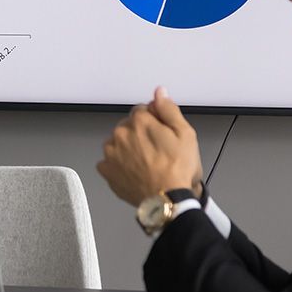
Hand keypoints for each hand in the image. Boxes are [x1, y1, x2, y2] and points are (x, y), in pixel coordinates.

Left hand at [96, 86, 201, 206]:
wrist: (166, 199)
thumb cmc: (177, 169)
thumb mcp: (185, 134)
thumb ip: (169, 109)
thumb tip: (160, 93)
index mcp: (139, 121)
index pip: (142, 110)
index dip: (154, 121)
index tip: (162, 134)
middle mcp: (120, 133)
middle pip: (129, 126)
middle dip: (140, 134)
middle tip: (157, 151)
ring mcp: (110, 153)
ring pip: (118, 143)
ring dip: (128, 149)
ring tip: (146, 163)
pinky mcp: (106, 170)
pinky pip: (110, 162)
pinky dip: (119, 165)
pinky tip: (134, 172)